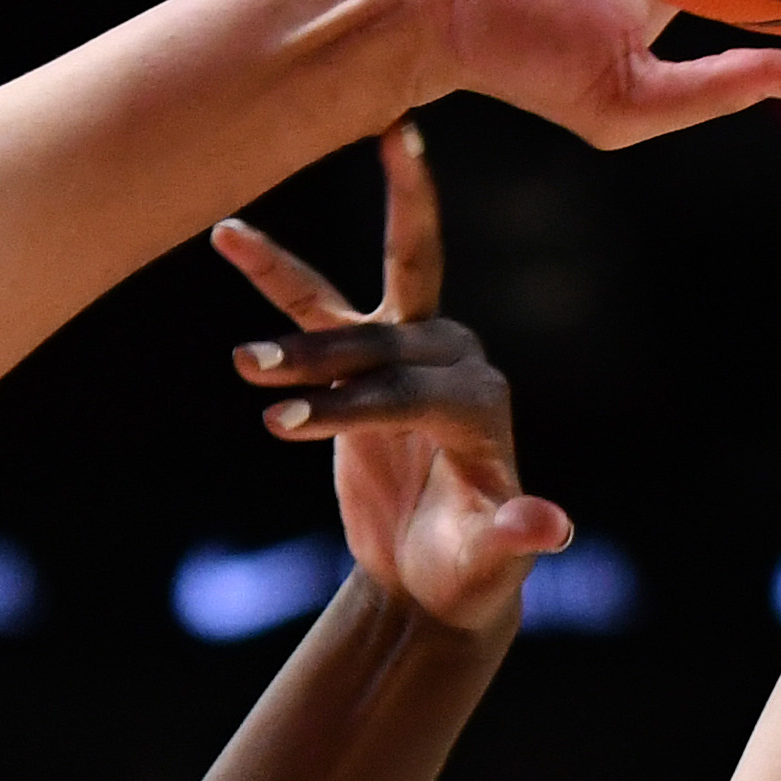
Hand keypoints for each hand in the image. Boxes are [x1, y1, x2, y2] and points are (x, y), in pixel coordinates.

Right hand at [210, 120, 568, 631]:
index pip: (409, 391)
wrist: (433, 571)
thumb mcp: (491, 561)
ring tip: (229, 239)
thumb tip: (551, 528)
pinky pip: (315, 309)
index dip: (346, 408)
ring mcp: (408, 352)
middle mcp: (454, 361)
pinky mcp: (363, 358)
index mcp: (481, 404)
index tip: (277, 427)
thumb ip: (516, 539)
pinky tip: (230, 236)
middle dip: (368, 280)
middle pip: (400, 315)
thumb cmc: (466, 569)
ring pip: (348, 307)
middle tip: (359, 209)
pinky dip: (272, 273)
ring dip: (286, 277)